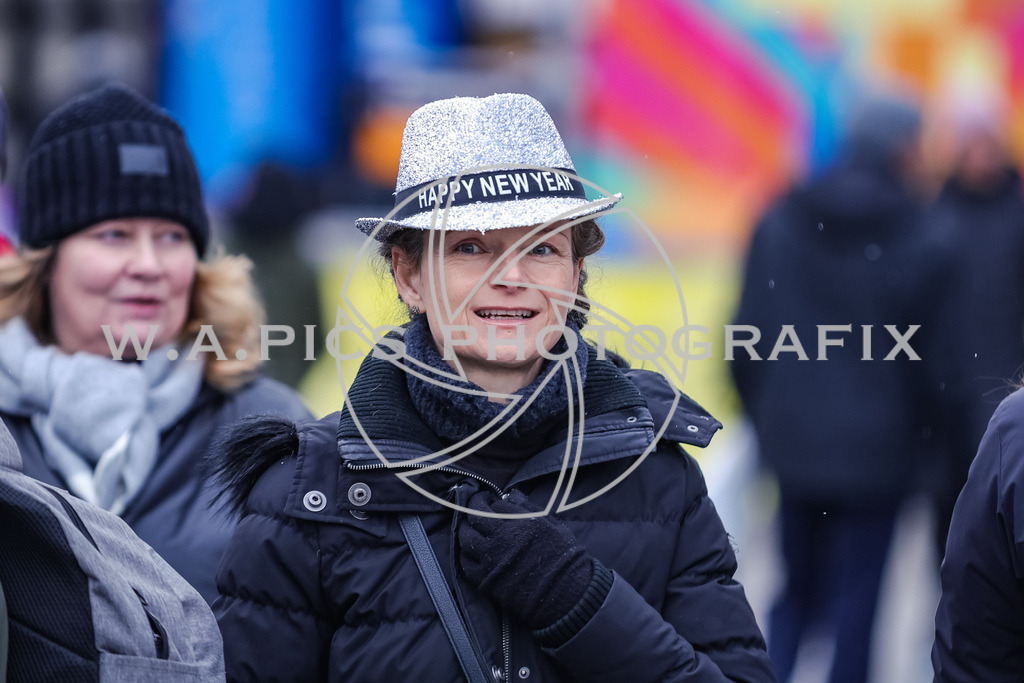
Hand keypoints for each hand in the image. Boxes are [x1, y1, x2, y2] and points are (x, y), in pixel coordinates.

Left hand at [458, 490, 593, 629]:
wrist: (565, 595)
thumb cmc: (564, 558)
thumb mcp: (554, 526)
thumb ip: (531, 508)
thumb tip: (513, 494)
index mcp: (521, 523)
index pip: (497, 505)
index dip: (492, 500)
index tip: (491, 501)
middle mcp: (503, 538)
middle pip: (476, 516)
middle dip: (473, 506)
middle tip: (476, 505)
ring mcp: (492, 560)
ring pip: (466, 537)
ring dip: (465, 529)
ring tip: (470, 527)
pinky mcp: (486, 580)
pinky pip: (465, 563)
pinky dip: (465, 554)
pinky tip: (471, 551)